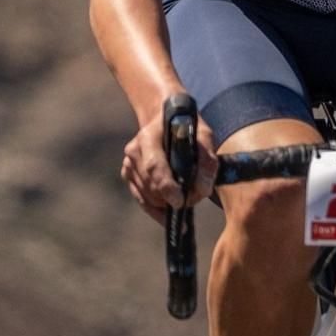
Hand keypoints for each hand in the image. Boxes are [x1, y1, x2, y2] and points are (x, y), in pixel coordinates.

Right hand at [121, 104, 217, 225]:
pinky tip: (170, 214)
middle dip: (173, 197)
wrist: (165, 121)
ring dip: (168, 203)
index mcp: (149, 136)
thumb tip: (203, 189)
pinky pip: (143, 202)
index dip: (167, 186)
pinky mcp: (128, 176)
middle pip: (151, 185)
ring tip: (187, 195)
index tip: (180, 201)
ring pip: (148, 197)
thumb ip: (206, 159)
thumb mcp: (203, 135)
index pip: (154, 166)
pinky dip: (158, 211)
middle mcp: (134, 151)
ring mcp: (128, 164)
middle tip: (195, 197)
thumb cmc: (186, 127)